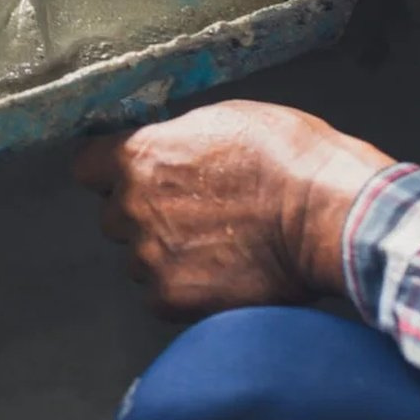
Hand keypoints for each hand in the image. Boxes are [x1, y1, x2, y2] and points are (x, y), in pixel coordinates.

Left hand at [73, 101, 393, 319]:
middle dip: (142, 214)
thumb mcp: (224, 120)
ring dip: (164, 254)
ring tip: (216, 246)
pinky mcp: (172, 299)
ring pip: (138, 258)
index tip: (125, 175)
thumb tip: (167, 150)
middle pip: (113, 216)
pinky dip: (185, 289)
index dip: (107, 171)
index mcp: (138, 157)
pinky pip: (161, 295)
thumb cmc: (289, 159)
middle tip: (191, 213)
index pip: (86, 166)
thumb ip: (177, 140)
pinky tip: (222, 274)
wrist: (332, 218)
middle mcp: (131, 207)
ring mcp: (149, 256)